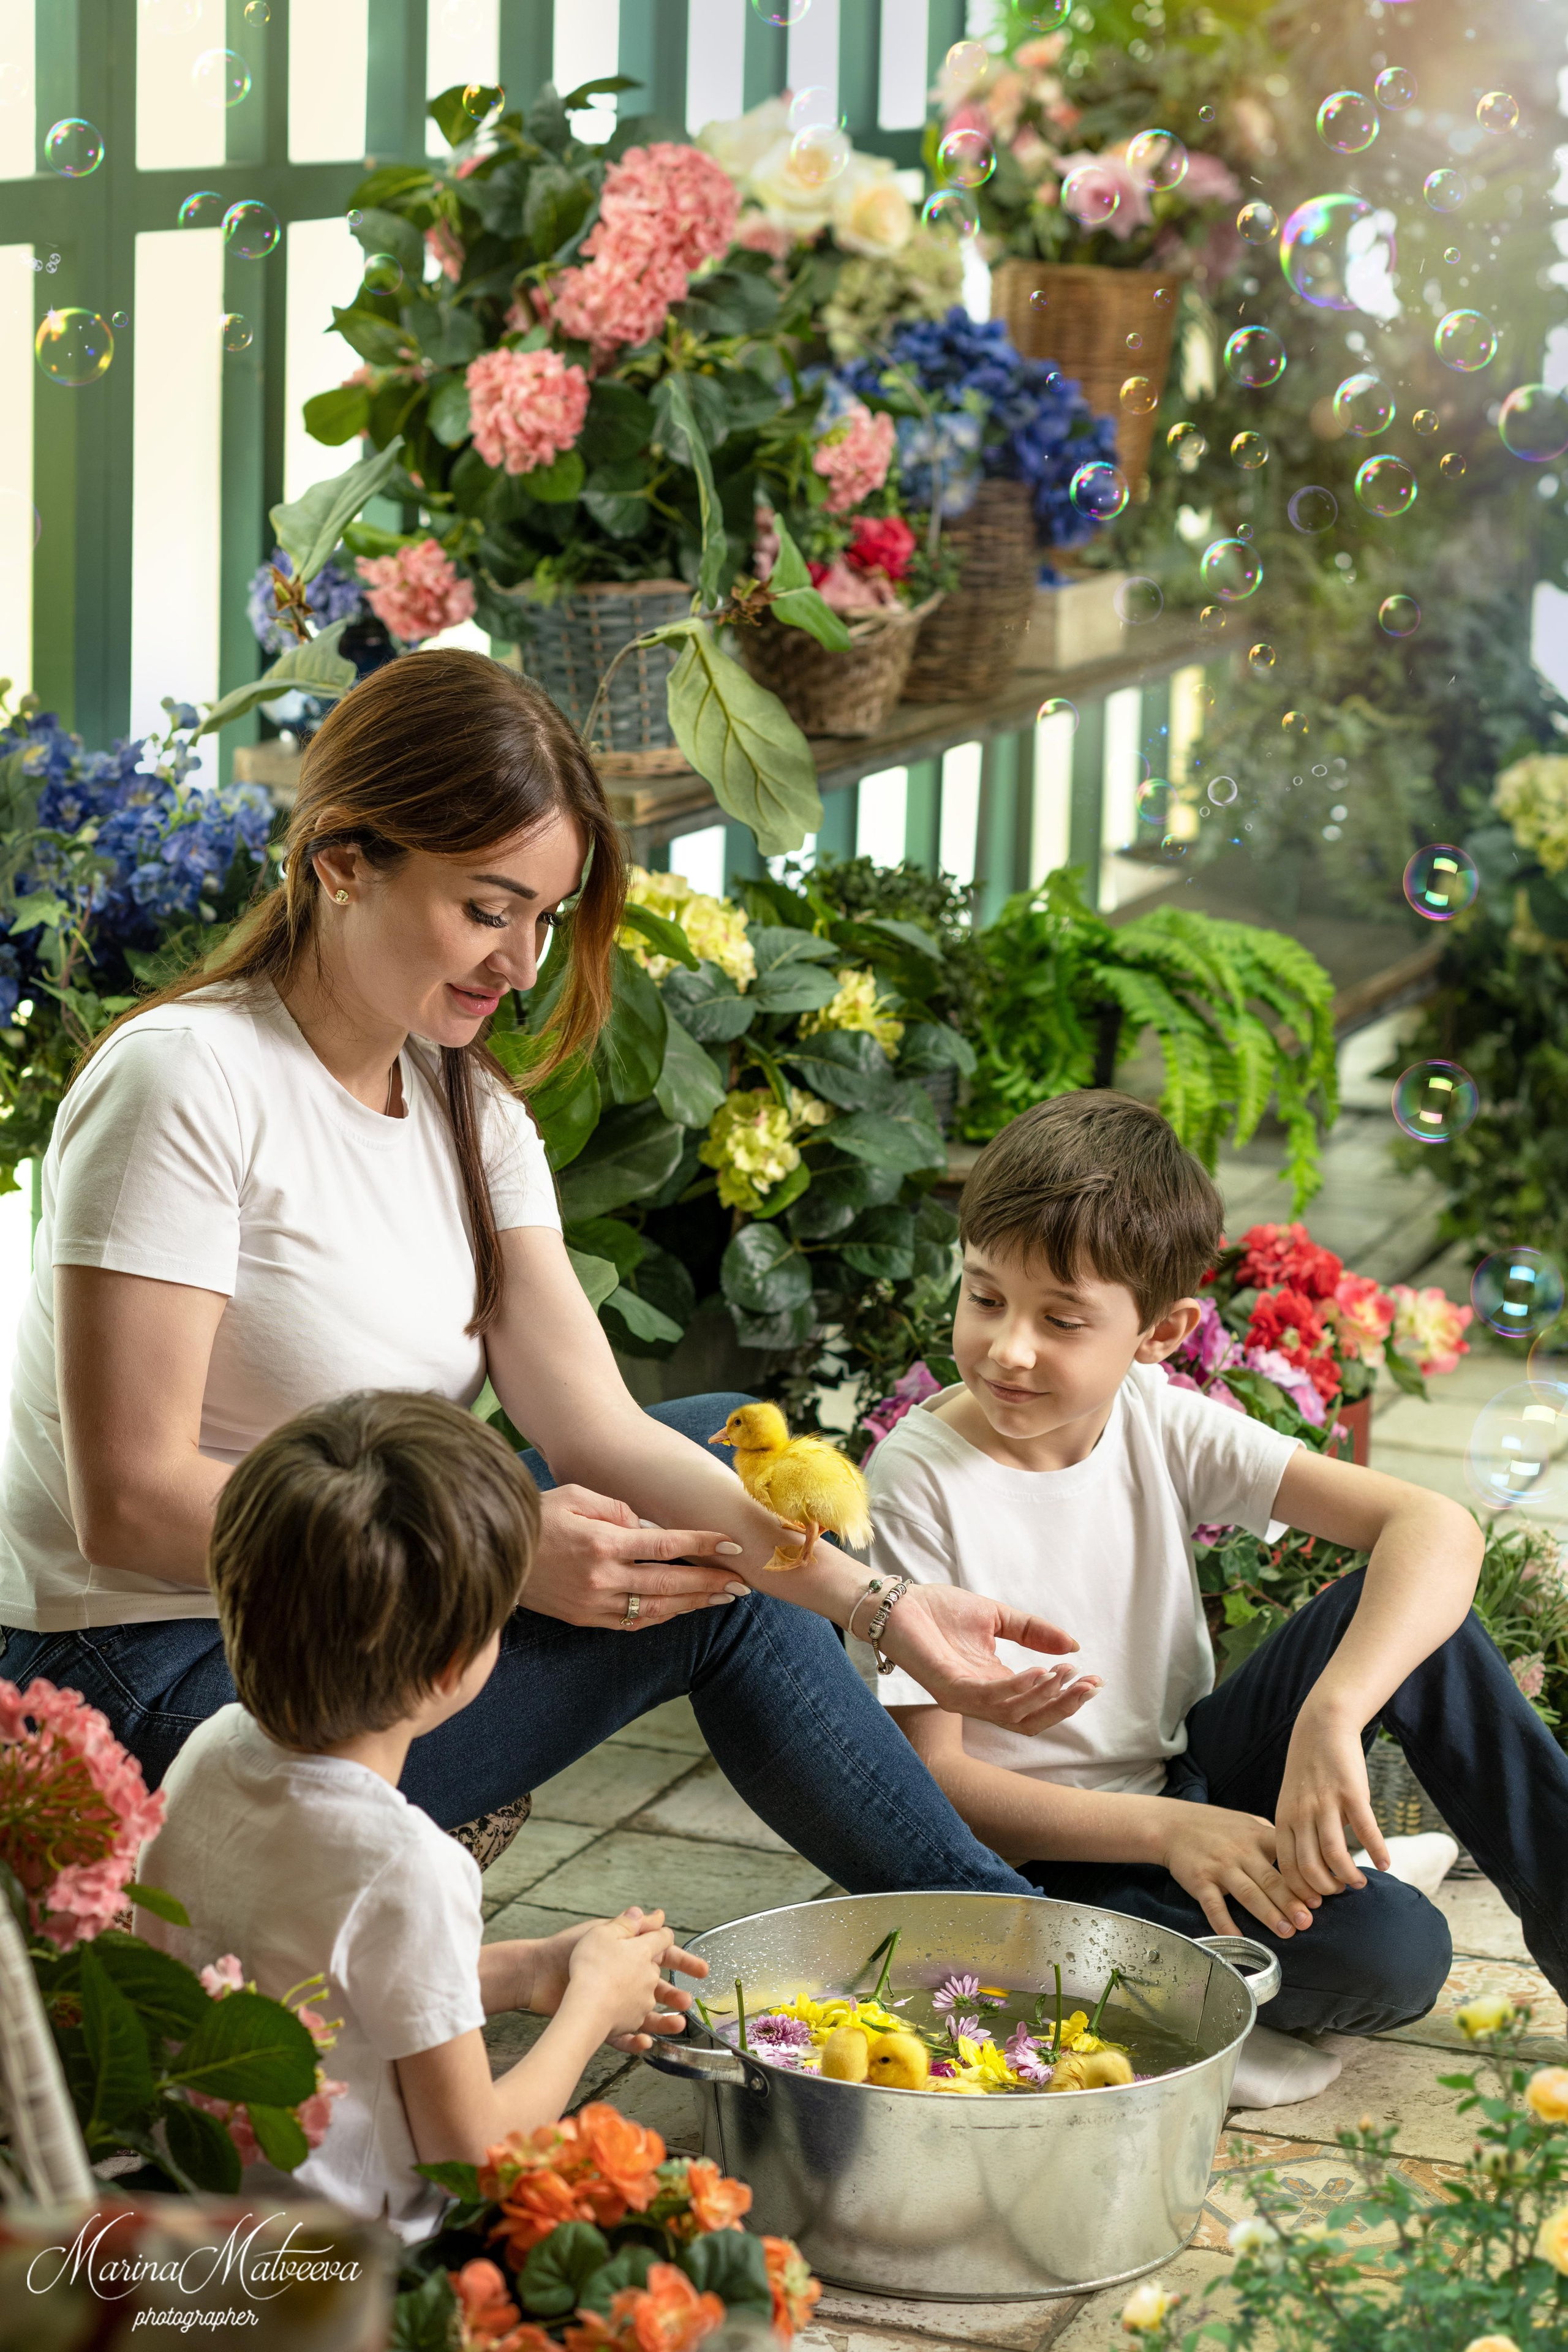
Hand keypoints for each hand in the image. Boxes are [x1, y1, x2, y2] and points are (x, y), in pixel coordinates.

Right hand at [527, 1487, 749, 1629]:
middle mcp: (602, 1578)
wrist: (492, 1556)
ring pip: (656, 1608)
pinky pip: (633, 1622)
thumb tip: (647, 1527)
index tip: (732, 1545)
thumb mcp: (575, 1496)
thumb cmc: (537, 1518)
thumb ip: (617, 1509)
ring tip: (723, 1598)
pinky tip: (682, 1609)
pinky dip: (662, 1616)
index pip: (666, 1545)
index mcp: (603, 1543)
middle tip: (742, 1582)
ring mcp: (594, 1604)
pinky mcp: (585, 1619)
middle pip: (670, 1583)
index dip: (703, 1545)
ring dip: (693, 1604)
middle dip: (710, 1583)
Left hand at [565, 1908, 707, 2051]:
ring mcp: (613, 2001)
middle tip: (690, 2001)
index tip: (703, 1970)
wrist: (539, 1973)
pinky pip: (623, 2035)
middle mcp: (623, 1979)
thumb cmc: (568, 1949)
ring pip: (645, 2014)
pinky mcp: (601, 2022)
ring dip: (663, 2020)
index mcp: (626, 1955)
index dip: (682, 1961)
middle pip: (657, 1988)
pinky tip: (645, 2040)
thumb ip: (633, 1926)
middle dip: (675, 1994)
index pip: (661, 1956)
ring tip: (677, 2024)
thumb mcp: (605, 1932)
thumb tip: (659, 1914)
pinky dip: (635, 2039)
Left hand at [876, 1585, 1098, 1733]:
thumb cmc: (940, 1610)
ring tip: (1067, 1673)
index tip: (1096, 1679)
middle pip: (1030, 1720)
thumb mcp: (997, 1618)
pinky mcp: (947, 1687)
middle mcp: (979, 1698)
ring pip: (1013, 1714)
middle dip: (1064, 1706)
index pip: (1036, 1706)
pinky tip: (1039, 1671)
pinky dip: (1017, 1688)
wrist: (897, 1602)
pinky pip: (988, 1697)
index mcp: (991, 1684)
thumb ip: (1032, 1632)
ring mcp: (963, 1696)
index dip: (1067, 1697)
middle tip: (1090, 1685)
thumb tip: (1074, 1644)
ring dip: (1045, 1696)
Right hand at [1160, 1804, 1315, 1939]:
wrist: (1173, 1824)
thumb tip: (1304, 1861)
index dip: (1304, 1878)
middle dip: (1291, 1902)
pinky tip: (1238, 1938)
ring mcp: (1220, 1867)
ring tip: (1287, 1932)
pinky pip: (1214, 1905)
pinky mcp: (1200, 1880)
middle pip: (1270, 1879)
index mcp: (1256, 1836)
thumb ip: (1272, 1840)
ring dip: (1268, 1914)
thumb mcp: (1247, 1823)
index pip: (1286, 1857)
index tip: (1320, 1898)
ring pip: (1248, 1893)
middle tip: (1308, 1922)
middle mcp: (1240, 1851)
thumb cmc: (1215, 1826)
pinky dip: (1225, 1923)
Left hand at [1275, 1707, 1389, 1902]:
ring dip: (1350, 1876)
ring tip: (1360, 1882)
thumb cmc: (1309, 1770)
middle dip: (1327, 1890)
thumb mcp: (1293, 1802)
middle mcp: (1302, 1814)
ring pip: (1335, 1854)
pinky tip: (1385, 1864)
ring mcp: (1326, 1803)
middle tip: (1341, 1892)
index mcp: (1285, 1819)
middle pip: (1310, 1868)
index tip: (1316, 1903)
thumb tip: (1317, 1869)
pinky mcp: (1350, 1792)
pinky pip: (1365, 1829)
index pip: (1288, 1868)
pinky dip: (1377, 1851)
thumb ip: (1300, 1833)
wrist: (1322, 1727)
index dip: (1303, 1891)